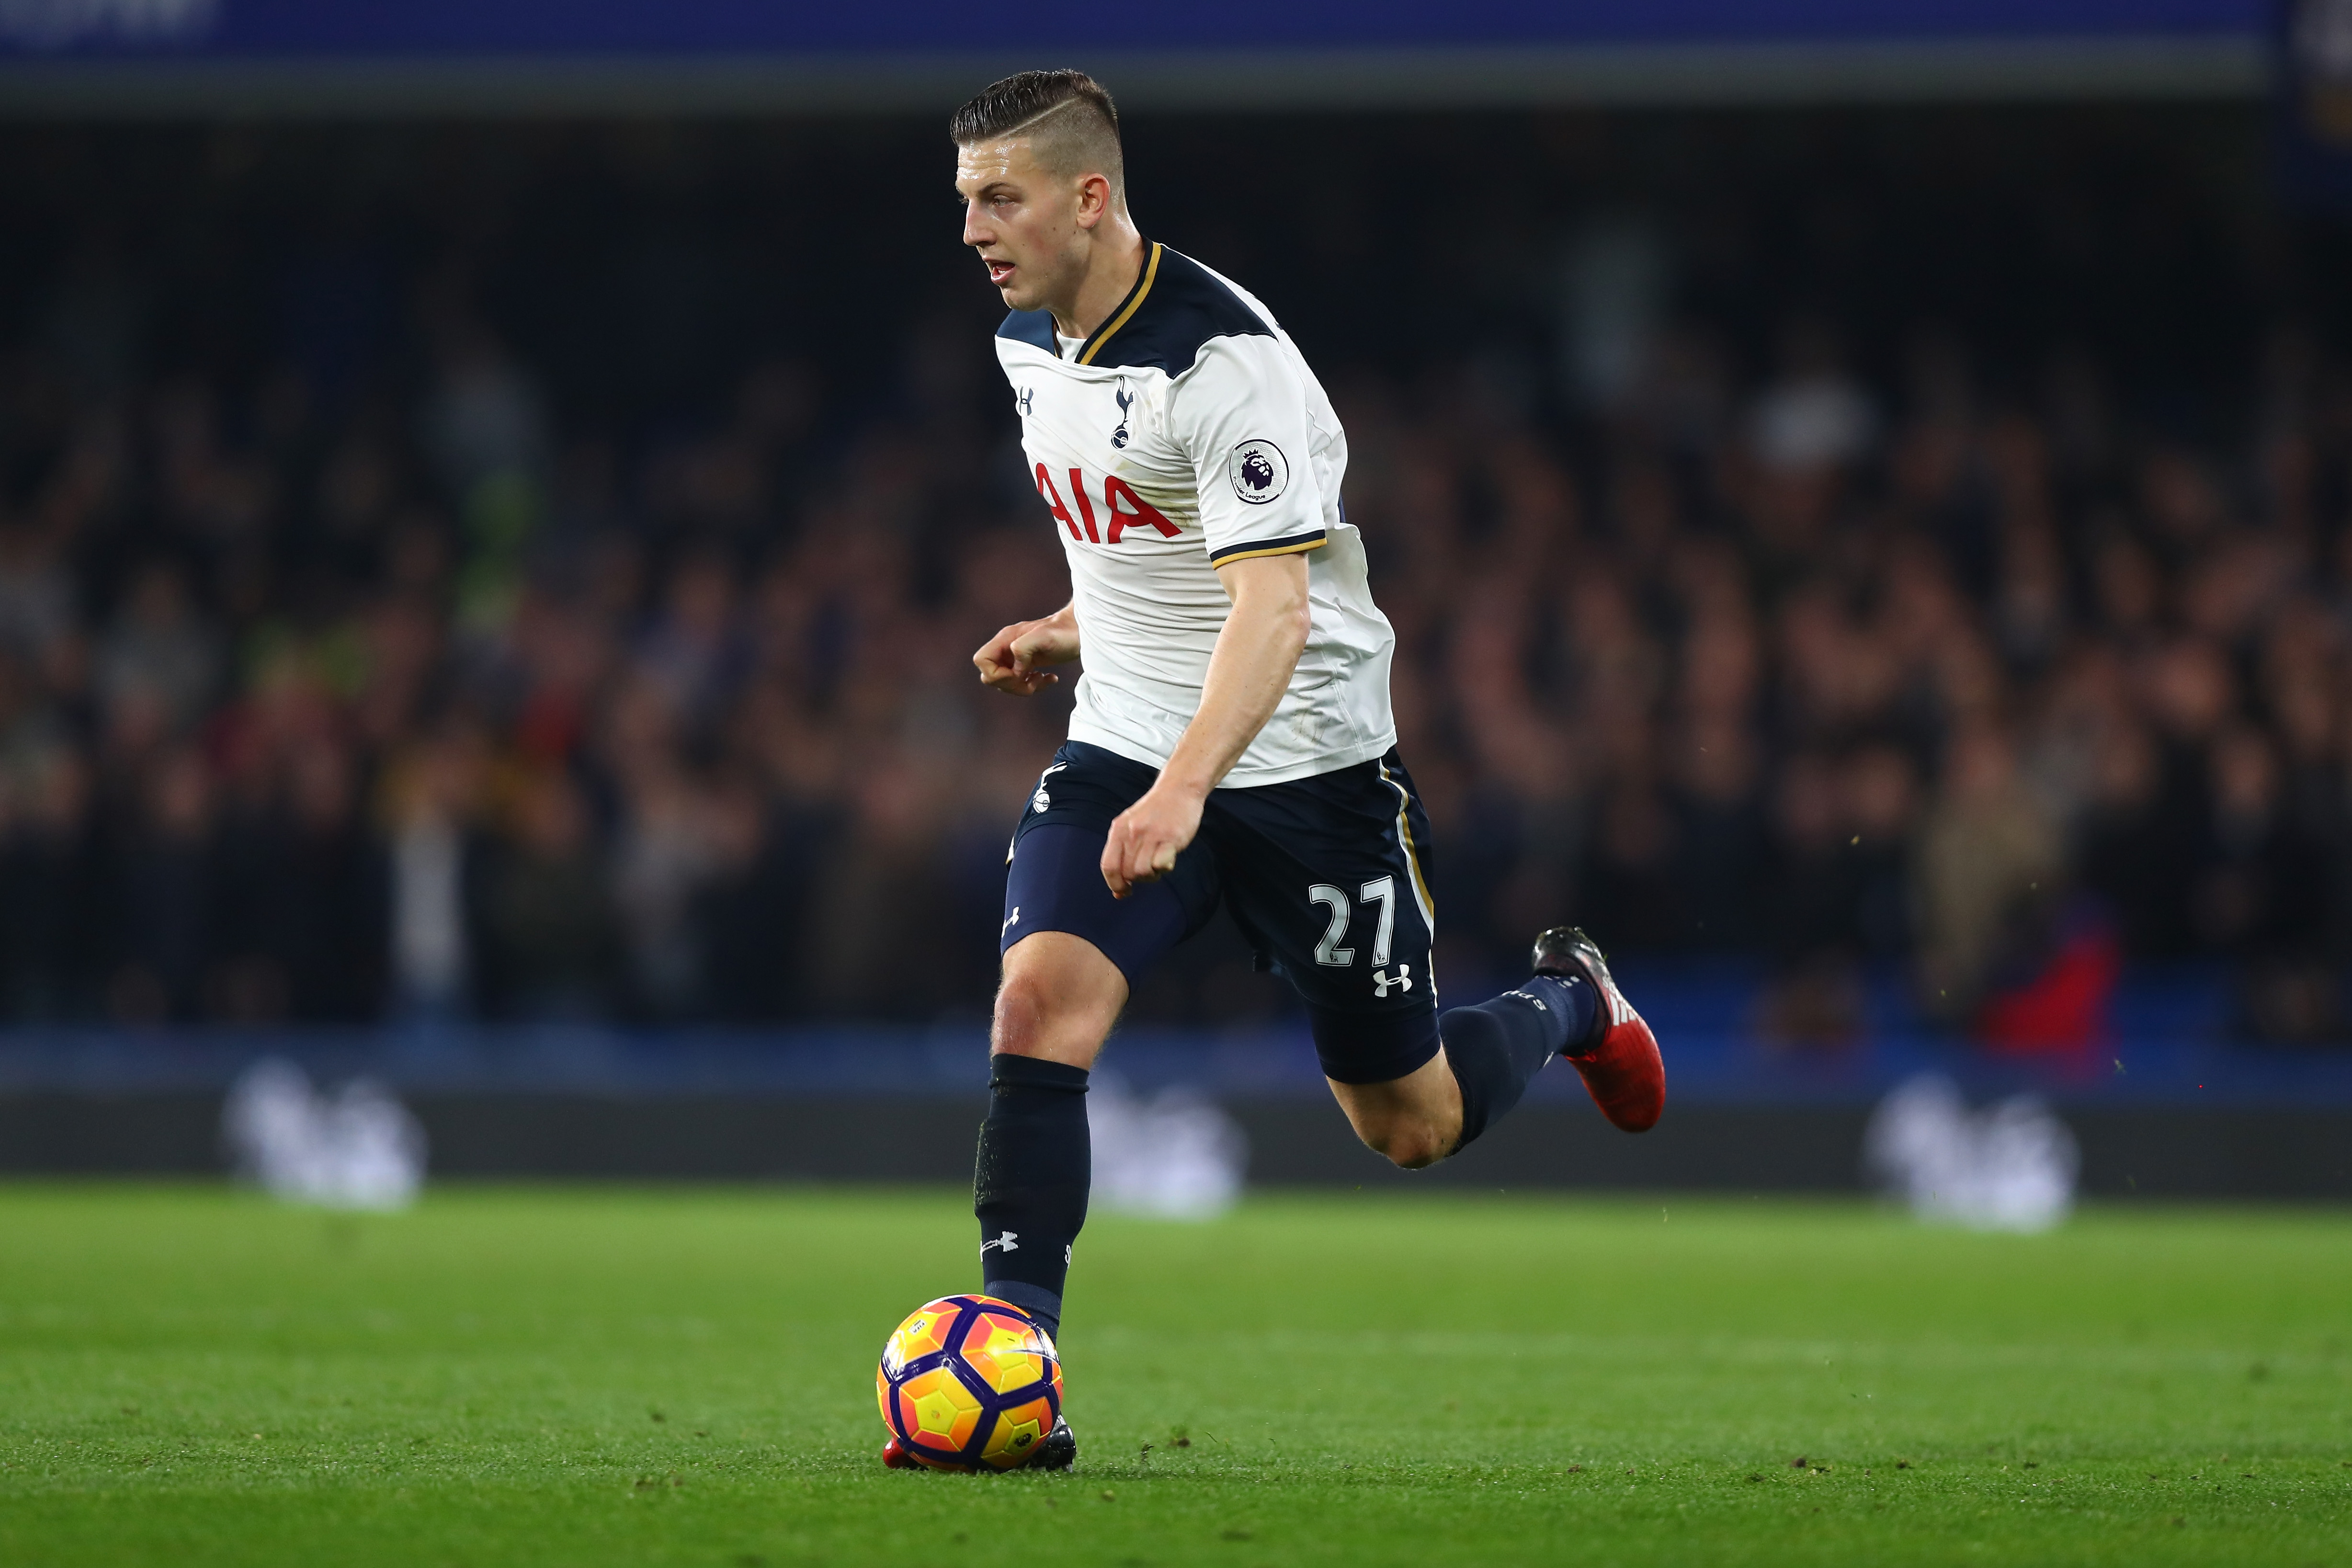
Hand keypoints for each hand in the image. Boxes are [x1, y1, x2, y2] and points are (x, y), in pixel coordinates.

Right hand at [973, 610, 1078, 696]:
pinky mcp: (1029, 664)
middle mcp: (1008, 648)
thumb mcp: (1044, 637)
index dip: (995, 674)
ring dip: (1023, 687)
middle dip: (1010, 685)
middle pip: (991, 676)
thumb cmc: (1065, 633)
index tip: (1017, 674)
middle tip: (1030, 679)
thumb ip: (1023, 648)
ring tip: (1043, 679)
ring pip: (1006, 682)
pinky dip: (1034, 686)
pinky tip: (1050, 678)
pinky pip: (1020, 682)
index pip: (981, 660)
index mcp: (1006, 639)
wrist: (1082, 630)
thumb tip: (1015, 668)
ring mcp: (1017, 657)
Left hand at [1101, 781, 1204, 898]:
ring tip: (1159, 863)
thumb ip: (1122, 853)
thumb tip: (1118, 892)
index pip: (1108, 866)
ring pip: (1142, 872)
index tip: (1123, 891)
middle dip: (1138, 879)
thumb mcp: (1131, 825)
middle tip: (1149, 869)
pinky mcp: (1170, 838)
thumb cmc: (1156, 811)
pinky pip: (1161, 865)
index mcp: (1118, 829)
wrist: (1178, 789)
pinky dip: (1165, 867)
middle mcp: (1132, 832)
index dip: (1114, 884)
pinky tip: (1169, 857)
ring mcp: (1151, 835)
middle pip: (1127, 873)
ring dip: (1152, 875)